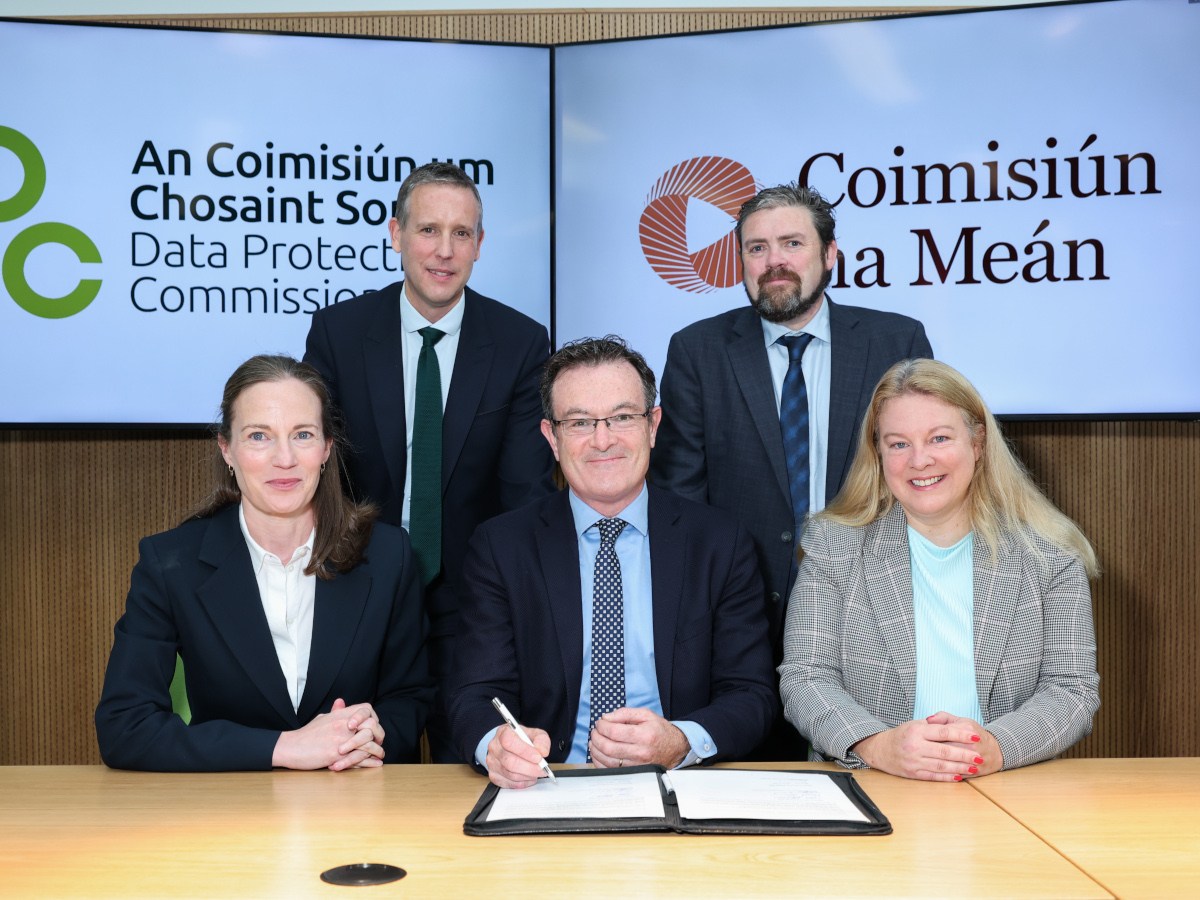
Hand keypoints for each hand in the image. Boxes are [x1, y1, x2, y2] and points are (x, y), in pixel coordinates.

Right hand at [272, 698, 385, 771]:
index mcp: (340, 715)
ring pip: (368, 743)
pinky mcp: (337, 755)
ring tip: (380, 756)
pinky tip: (375, 764)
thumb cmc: (306, 734)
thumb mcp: (322, 718)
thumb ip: (335, 712)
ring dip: (377, 751)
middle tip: (380, 742)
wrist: (290, 747)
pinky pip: (359, 758)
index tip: (373, 727)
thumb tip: (341, 702)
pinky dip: (370, 762)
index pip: (366, 709)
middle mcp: (343, 725)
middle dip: (379, 735)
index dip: (373, 717)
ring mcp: (341, 740)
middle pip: (372, 726)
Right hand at [485, 723, 551, 789]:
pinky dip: (522, 783)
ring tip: (536, 772)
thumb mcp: (535, 734)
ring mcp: (491, 762)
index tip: (538, 757)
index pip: (509, 742)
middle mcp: (494, 747)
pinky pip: (509, 783)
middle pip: (509, 761)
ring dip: (527, 776)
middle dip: (530, 768)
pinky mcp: (493, 776)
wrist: (510, 746)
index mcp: (503, 733)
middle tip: (542, 769)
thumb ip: (541, 740)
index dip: (525, 751)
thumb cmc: (522, 739)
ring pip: (510, 774)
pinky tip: (529, 777)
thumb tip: (543, 752)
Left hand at [588, 707, 688, 769]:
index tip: (600, 722)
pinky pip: (611, 770)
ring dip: (595, 750)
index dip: (602, 726)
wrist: (674, 748)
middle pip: (609, 747)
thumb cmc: (660, 731)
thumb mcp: (646, 715)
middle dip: (596, 738)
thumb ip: (625, 713)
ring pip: (607, 761)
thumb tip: (606, 717)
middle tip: (595, 731)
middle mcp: (640, 752)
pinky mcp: (633, 772)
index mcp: (644, 735)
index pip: (614, 731)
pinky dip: (599, 762)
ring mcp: (637, 765)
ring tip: (594, 741)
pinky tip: (598, 754)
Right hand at [851, 713, 987, 781]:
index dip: (961, 735)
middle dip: (964, 755)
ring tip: (973, 768)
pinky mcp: (913, 773)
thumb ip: (934, 724)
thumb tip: (955, 727)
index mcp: (916, 731)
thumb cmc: (901, 735)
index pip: (943, 733)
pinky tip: (958, 776)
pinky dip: (947, 777)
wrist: (880, 749)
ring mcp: (913, 761)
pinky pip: (933, 776)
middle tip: (979, 756)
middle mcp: (915, 746)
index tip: (976, 736)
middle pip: (945, 751)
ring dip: (959, 768)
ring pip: (941, 765)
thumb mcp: (914, 724)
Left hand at [924, 712, 1003, 776]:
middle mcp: (972, 744)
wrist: (996, 751)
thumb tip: (927, 720)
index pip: (943, 732)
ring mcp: (974, 760)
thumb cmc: (973, 734)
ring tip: (924, 761)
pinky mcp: (975, 772)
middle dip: (930, 751)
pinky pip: (957, 774)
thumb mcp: (961, 721)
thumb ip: (943, 717)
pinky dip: (946, 774)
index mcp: (967, 728)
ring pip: (951, 763)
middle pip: (945, 749)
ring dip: (935, 764)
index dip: (929, 736)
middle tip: (919, 751)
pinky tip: (934, 771)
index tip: (919, 738)